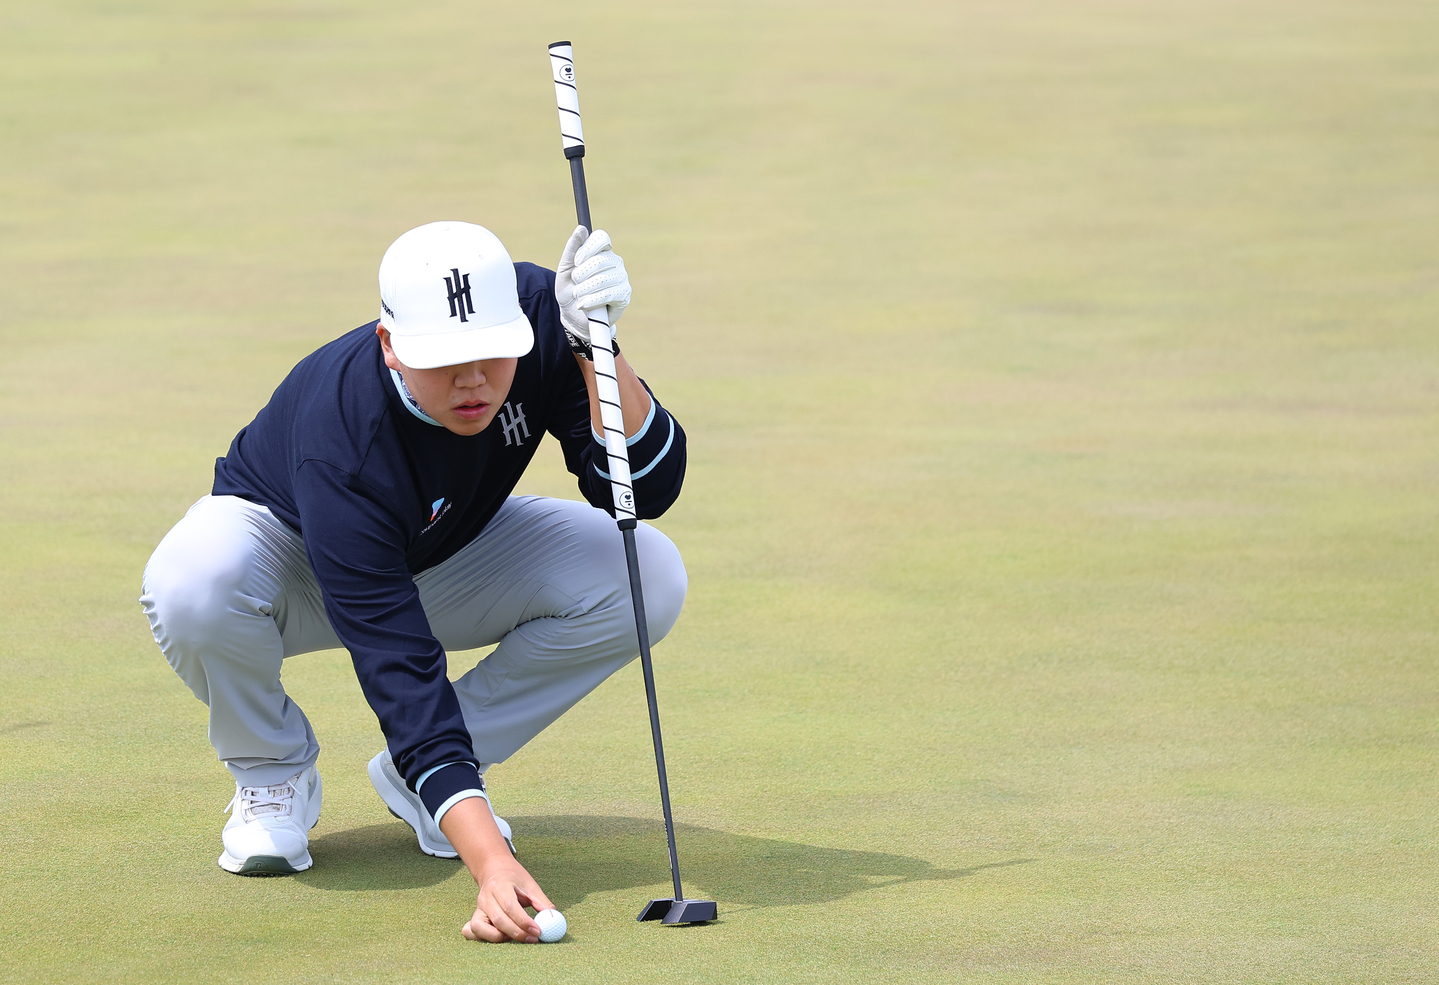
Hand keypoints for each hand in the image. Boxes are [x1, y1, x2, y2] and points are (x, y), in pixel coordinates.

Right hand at [460, 853, 554, 943]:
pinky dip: (484, 938)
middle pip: (498, 920)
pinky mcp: (475, 916)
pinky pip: (472, 931)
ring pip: (481, 928)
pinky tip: (502, 937)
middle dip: (517, 933)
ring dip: (499, 937)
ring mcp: (478, 908)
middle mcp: (486, 898)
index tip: (538, 931)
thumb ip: (541, 901)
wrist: (494, 869)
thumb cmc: (514, 877)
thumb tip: (554, 918)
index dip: (524, 921)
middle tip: (534, 939)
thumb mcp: (529, 884)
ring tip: (516, 936)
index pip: (510, 907)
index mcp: (500, 886)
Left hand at [555, 224, 630, 359]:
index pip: (601, 238)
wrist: (573, 316)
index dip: (588, 248)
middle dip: (581, 274)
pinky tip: (583, 304)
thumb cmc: (570, 289)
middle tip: (575, 283)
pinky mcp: (624, 295)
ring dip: (584, 290)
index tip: (577, 260)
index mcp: (602, 252)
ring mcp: (622, 278)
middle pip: (600, 260)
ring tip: (578, 296)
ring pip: (603, 278)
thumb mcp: (565, 269)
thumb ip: (572, 248)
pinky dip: (592, 300)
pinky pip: (609, 294)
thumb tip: (581, 229)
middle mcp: (615, 262)